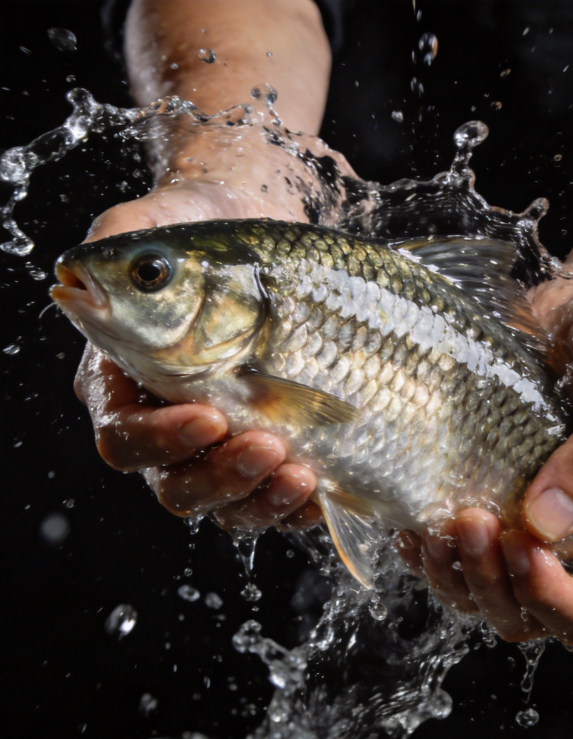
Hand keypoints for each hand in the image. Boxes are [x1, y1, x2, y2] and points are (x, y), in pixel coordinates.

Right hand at [74, 128, 354, 530]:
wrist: (273, 261)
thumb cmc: (210, 244)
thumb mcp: (166, 226)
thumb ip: (122, 243)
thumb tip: (83, 269)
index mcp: (128, 384)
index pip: (124, 435)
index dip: (160, 439)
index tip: (210, 414)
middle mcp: (169, 428)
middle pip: (175, 485)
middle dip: (221, 477)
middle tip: (268, 444)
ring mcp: (220, 451)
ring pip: (225, 507)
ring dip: (262, 499)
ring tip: (304, 473)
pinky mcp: (268, 459)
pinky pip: (273, 505)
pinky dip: (296, 508)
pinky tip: (320, 495)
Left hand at [414, 265, 572, 646]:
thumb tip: (545, 521)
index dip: (554, 597)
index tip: (523, 545)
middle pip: (525, 610)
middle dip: (492, 582)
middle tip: (472, 521)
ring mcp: (523, 518)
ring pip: (479, 588)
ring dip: (452, 571)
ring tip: (436, 523)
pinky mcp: (483, 490)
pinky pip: (450, 547)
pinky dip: (427, 546)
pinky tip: (412, 520)